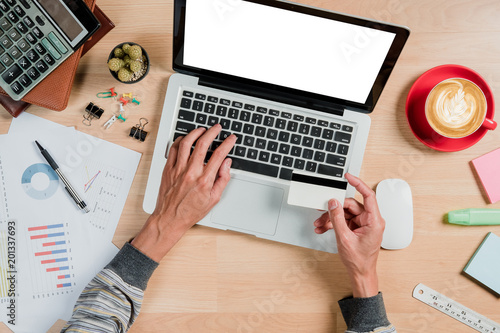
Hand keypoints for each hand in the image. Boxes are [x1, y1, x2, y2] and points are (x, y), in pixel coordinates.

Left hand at [131, 125, 236, 261]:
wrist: (170, 218)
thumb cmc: (191, 211)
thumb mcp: (214, 199)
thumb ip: (222, 179)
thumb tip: (226, 163)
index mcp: (204, 180)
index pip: (219, 155)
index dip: (227, 143)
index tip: (231, 138)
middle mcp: (191, 172)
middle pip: (203, 144)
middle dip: (212, 132)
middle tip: (217, 128)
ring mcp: (178, 169)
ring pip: (187, 142)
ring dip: (196, 132)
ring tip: (202, 129)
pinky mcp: (168, 169)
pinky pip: (174, 149)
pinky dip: (181, 140)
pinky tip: (186, 139)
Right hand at [313, 173, 384, 297]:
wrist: (360, 274)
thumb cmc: (359, 260)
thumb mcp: (344, 238)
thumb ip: (337, 218)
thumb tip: (333, 203)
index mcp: (374, 221)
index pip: (368, 195)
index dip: (358, 183)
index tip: (348, 177)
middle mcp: (371, 220)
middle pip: (350, 205)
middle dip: (334, 209)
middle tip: (321, 212)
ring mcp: (364, 224)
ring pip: (345, 213)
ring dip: (331, 218)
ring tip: (320, 224)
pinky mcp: (357, 228)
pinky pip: (344, 220)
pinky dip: (333, 223)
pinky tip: (323, 228)